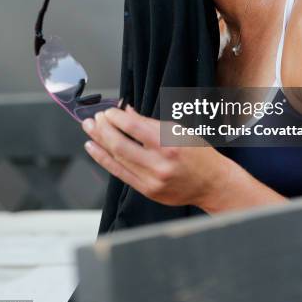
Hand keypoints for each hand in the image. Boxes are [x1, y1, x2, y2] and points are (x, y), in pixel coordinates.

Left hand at [81, 104, 230, 209]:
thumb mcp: (179, 130)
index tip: (109, 111)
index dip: (117, 117)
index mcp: (169, 143)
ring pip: (117, 158)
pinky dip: (103, 159)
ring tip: (89, 129)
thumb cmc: (199, 153)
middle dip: (103, 128)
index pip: (134, 127)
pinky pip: (119, 173)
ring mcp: (151, 179)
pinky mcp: (147, 190)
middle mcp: (159, 163)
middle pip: (120, 143)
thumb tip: (128, 113)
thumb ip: (151, 123)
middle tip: (95, 118)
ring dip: (99, 141)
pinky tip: (93, 148)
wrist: (212, 183)